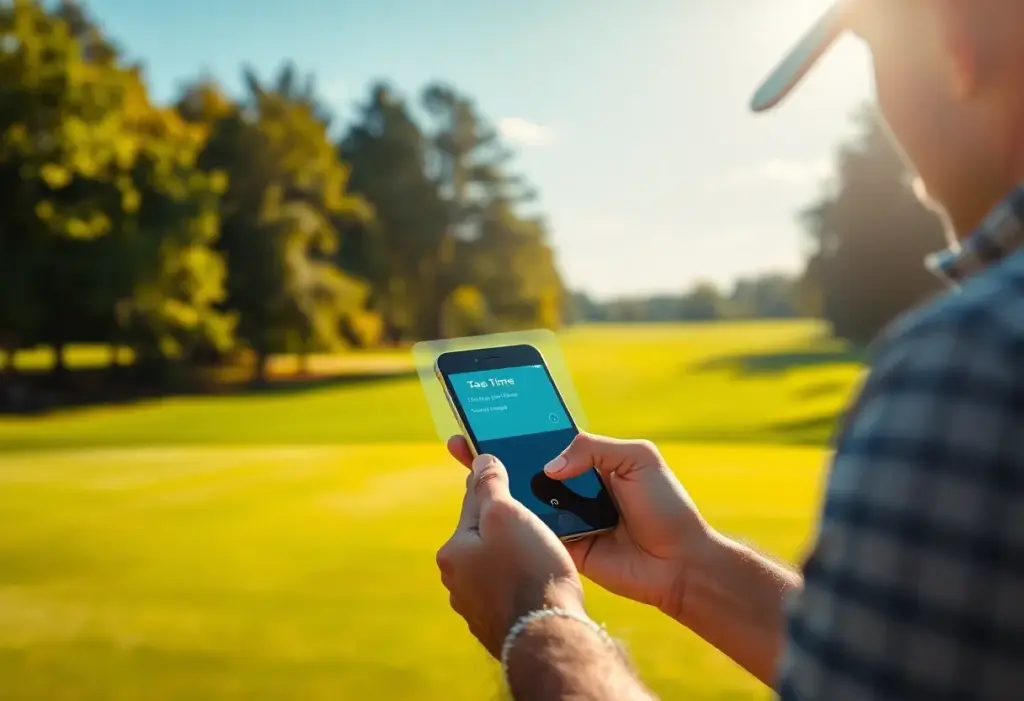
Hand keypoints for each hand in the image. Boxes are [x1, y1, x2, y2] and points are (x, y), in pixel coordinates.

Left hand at [436, 453, 585, 657]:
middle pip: (483, 536)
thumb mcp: (507, 514)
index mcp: (452, 552)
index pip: (472, 504)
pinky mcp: (498, 624)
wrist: (550, 633)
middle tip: (535, 519)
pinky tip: (540, 581)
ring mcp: (476, 607)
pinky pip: (509, 590)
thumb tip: (480, 461)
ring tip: (541, 552)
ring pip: (496, 564)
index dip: (494, 485)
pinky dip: (522, 581)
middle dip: (506, 526)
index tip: (504, 471)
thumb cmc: (529, 569)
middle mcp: (456, 582)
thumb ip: (489, 485)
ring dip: (515, 555)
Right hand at [447, 433, 711, 616]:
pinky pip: (534, 531)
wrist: (680, 563)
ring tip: (467, 468)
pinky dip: (516, 522)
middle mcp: (573, 486)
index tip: (489, 415)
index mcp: (590, 460)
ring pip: (525, 500)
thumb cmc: (666, 506)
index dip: (518, 429)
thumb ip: (592, 449)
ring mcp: (566, 517)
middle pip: (526, 467)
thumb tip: (548, 466)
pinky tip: (491, 508)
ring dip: (498, 487)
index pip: (546, 439)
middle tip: (461, 441)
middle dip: (494, 454)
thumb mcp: (637, 458)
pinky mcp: (563, 545)